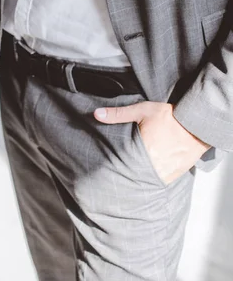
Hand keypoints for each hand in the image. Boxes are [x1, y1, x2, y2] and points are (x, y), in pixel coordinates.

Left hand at [94, 101, 210, 184]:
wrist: (197, 126)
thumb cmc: (169, 117)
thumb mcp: (142, 111)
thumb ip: (118, 114)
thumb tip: (96, 114)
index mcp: (142, 151)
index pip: (120, 164)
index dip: (112, 166)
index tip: (104, 168)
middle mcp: (152, 166)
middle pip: (131, 175)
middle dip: (123, 174)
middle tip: (115, 173)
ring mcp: (164, 174)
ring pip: (144, 181)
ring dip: (137, 178)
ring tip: (128, 175)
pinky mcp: (173, 176)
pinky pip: (157, 182)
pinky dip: (150, 179)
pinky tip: (144, 175)